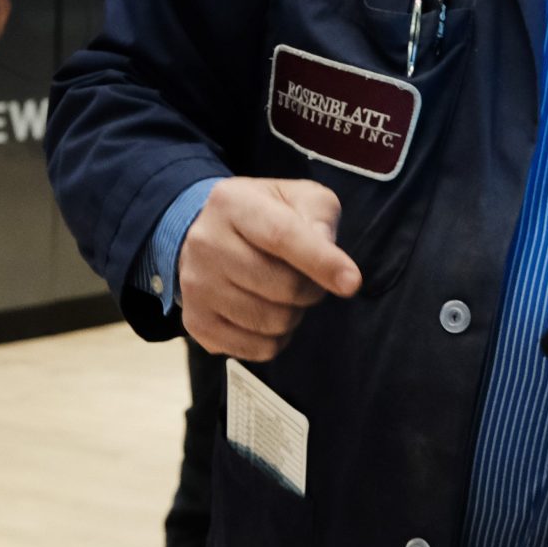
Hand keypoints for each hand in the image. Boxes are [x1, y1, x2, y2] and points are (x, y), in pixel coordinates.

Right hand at [177, 178, 363, 361]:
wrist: (205, 236)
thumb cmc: (263, 215)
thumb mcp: (296, 197)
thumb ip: (319, 215)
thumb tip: (329, 256)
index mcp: (232, 203)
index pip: (281, 235)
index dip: (320, 261)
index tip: (351, 282)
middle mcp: (206, 243)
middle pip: (283, 286)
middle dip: (312, 289)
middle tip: (308, 279)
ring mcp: (196, 286)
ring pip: (272, 322)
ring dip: (294, 314)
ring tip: (284, 295)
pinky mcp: (196, 323)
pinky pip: (256, 349)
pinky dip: (276, 339)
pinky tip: (267, 314)